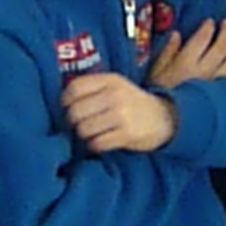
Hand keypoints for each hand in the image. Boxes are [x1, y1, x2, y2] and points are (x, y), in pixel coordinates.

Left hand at [62, 73, 178, 152]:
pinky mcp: (127, 134)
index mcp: (111, 80)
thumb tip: (61, 102)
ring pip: (84, 129)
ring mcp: (122, 115)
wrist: (165, 118)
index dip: (65, 100)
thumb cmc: (131, 103)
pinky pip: (97, 143)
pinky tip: (100, 142)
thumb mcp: (116, 86)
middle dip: (72, 121)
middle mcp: (115, 95)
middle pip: (76, 111)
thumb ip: (93, 88)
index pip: (75, 88)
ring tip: (90, 134)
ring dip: (83, 135)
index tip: (67, 107)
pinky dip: (94, 145)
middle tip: (78, 125)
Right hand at [147, 18, 225, 88]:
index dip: (207, 28)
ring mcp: (216, 84)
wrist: (165, 122)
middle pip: (221, 47)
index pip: (201, 39)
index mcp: (185, 64)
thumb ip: (167, 52)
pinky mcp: (222, 95)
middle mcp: (204, 72)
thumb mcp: (155, 71)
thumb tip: (177, 35)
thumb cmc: (157, 95)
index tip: (210, 22)